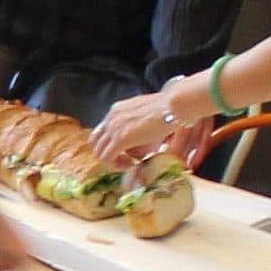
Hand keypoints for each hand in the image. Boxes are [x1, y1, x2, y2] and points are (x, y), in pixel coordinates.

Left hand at [94, 80, 208, 165]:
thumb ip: (138, 126)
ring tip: (130, 163)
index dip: (110, 145)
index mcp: (116, 110)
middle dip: (108, 154)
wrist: (175, 104)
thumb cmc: (169, 109)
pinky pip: (107, 158)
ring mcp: (114, 128)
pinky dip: (116, 165)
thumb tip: (140, 141)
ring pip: (99, 152)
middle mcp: (111, 118)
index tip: (125, 151)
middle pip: (96, 143)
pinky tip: (132, 164)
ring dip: (112, 161)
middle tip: (125, 160)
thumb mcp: (147, 115)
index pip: (102, 132)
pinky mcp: (120, 139)